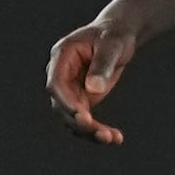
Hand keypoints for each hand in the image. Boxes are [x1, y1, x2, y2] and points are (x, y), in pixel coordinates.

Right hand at [46, 16, 143, 142]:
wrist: (118, 36)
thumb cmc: (114, 35)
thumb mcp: (112, 45)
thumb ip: (102, 64)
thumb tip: (94, 89)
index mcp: (61, 56)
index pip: (56, 84)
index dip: (66, 102)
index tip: (83, 117)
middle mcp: (61, 75)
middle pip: (61, 106)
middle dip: (80, 122)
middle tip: (101, 134)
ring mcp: (70, 89)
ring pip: (72, 118)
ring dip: (89, 132)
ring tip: (112, 138)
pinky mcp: (82, 99)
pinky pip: (85, 120)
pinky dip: (98, 131)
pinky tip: (116, 138)